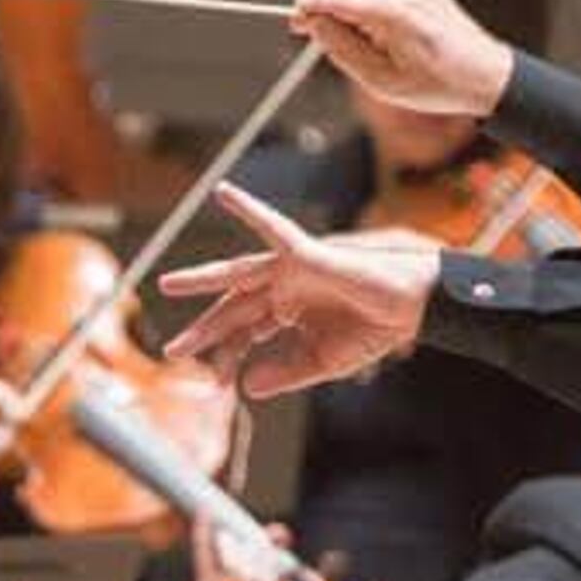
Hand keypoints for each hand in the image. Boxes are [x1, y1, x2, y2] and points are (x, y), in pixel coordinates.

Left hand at [158, 184, 443, 397]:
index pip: (244, 334)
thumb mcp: (323, 360)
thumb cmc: (374, 328)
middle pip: (233, 309)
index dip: (228, 358)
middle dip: (204, 330)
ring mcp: (291, 269)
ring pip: (237, 274)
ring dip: (202, 278)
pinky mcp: (306, 254)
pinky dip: (249, 209)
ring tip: (167, 285)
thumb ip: (286, 373)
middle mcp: (283, 289)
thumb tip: (247, 388)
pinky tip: (224, 193)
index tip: (216, 385)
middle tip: (174, 352)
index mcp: (287, 313)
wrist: (413, 308)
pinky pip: (272, 228)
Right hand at [289, 0, 512, 124]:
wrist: (487, 75)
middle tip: (316, 40)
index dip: (309, 4)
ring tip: (381, 55)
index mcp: (394, 14)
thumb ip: (342, 50)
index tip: (293, 19)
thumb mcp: (381, 81)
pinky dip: (377, 17)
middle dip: (331, 17)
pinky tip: (396, 42)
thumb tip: (314, 22)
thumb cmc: (437, 85)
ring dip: (359, 21)